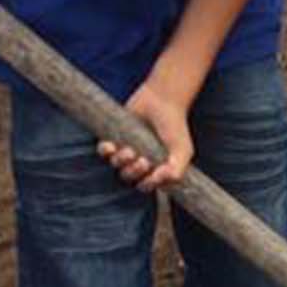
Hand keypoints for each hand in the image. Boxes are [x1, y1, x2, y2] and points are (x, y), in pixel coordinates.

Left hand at [98, 75, 193, 192]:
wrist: (163, 100)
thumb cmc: (175, 126)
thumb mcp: (183, 150)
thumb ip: (177, 170)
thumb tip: (161, 181)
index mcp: (155, 167)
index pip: (145, 186)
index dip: (147, 184)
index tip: (154, 174)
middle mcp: (139, 161)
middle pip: (128, 177)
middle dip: (134, 172)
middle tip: (143, 160)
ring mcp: (125, 149)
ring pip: (116, 165)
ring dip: (121, 161)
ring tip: (131, 151)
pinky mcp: (114, 137)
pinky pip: (103, 151)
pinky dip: (105, 151)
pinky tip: (111, 146)